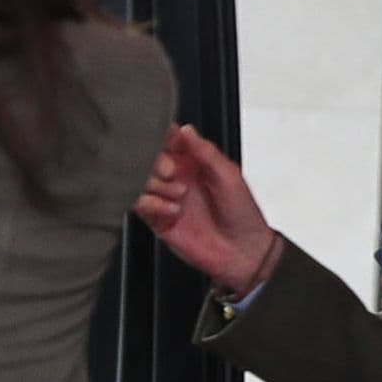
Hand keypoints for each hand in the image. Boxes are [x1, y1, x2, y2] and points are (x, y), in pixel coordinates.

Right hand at [133, 123, 278, 293]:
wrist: (243, 252)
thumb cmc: (242, 213)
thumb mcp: (229, 175)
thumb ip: (205, 151)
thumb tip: (186, 129)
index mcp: (193, 161)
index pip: (166, 139)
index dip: (161, 137)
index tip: (167, 142)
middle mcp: (176, 176)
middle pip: (147, 157)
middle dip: (156, 162)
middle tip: (171, 171)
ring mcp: (165, 196)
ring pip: (139, 179)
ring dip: (156, 184)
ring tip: (179, 195)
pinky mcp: (157, 218)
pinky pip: (140, 204)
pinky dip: (152, 204)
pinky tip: (174, 210)